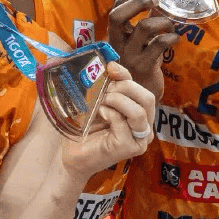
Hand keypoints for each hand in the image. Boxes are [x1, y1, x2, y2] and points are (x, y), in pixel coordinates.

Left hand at [59, 63, 153, 177]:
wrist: (71, 155)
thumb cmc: (85, 129)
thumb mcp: (98, 102)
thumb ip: (107, 85)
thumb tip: (110, 63)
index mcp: (140, 114)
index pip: (142, 90)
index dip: (127, 75)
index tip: (110, 67)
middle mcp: (145, 127)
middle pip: (147, 98)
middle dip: (125, 88)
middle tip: (104, 90)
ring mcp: (139, 140)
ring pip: (139, 111)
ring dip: (118, 100)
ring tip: (101, 102)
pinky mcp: (129, 148)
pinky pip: (124, 122)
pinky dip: (110, 113)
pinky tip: (99, 114)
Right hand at [106, 0, 179, 98]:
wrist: (139, 100)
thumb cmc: (141, 69)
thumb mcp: (140, 44)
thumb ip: (145, 25)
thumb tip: (159, 2)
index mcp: (114, 37)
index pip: (116, 8)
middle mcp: (116, 45)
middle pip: (117, 15)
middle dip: (138, 2)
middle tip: (156, 0)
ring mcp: (128, 56)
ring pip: (142, 27)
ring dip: (162, 21)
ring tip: (171, 25)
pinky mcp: (143, 67)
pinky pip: (158, 45)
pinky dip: (171, 37)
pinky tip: (176, 38)